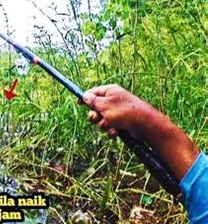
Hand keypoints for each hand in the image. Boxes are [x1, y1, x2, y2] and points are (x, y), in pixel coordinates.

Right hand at [79, 84, 198, 179]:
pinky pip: (110, 127)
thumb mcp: (104, 105)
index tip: (78, 104)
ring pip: (102, 120)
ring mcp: (118, 112)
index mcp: (110, 91)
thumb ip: (92, 101)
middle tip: (98, 118)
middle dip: (95, 116)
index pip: (93, 92)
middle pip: (95, 108)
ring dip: (104, 125)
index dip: (85, 98)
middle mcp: (113, 100)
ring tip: (111, 125)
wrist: (145, 125)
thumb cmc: (124, 112)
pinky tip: (117, 131)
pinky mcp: (122, 123)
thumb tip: (84, 95)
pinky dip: (112, 130)